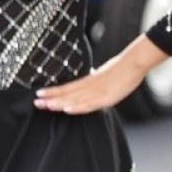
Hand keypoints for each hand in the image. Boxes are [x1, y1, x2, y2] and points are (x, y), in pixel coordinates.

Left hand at [35, 35, 168, 113]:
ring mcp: (98, 92)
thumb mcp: (102, 73)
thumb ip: (93, 79)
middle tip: (36, 103)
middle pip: (68, 93)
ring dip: (60, 103)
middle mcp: (90, 86)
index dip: (52, 91)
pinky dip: (78, 107)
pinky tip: (68, 109)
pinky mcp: (108, 98)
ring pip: (76, 99)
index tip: (38, 94)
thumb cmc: (120, 68)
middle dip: (51, 99)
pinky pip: (90, 104)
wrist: (134, 62)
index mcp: (89, 81)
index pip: (67, 87)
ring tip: (46, 106)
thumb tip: (85, 80)